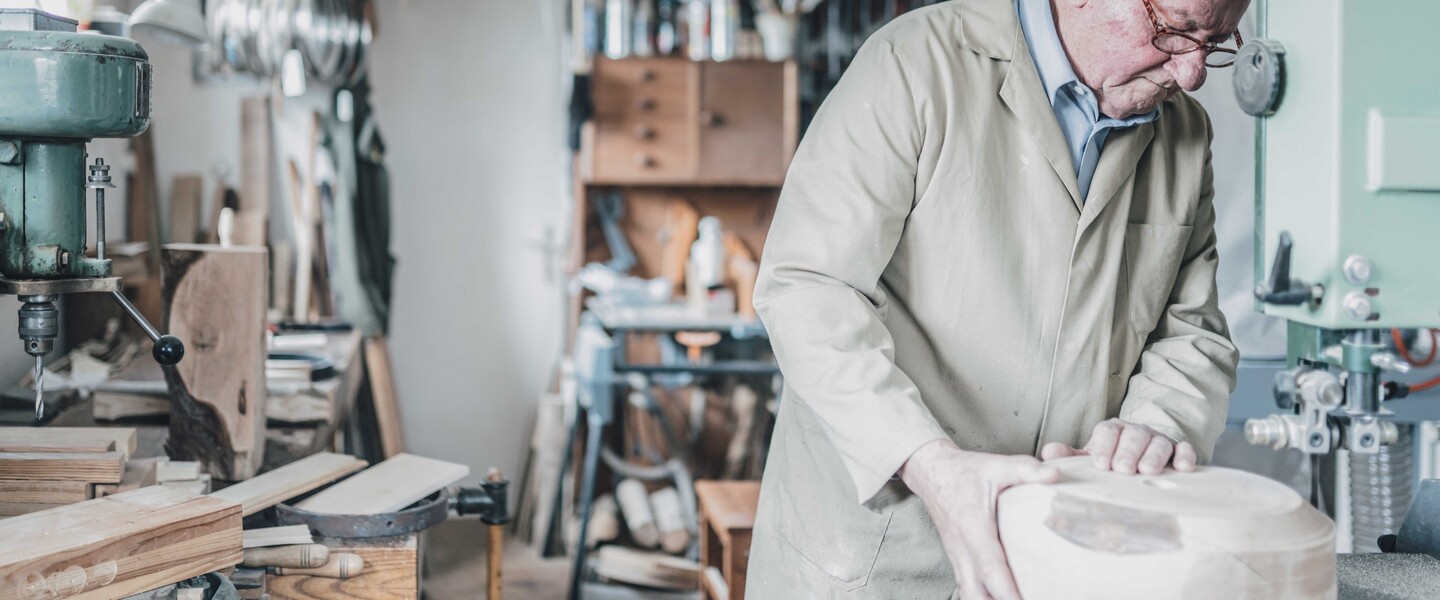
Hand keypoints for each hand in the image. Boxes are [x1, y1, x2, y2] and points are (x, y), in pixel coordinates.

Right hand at [898, 439, 1058, 599]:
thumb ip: (1025, 470)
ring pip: (969, 593)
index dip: (1007, 591)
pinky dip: (981, 596)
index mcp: (973, 528)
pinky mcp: (957, 557)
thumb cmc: (962, 471)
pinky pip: (967, 586)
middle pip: (975, 594)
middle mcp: (962, 548)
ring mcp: (957, 556)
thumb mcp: (996, 466)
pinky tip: (998, 597)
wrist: (931, 471)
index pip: (990, 568)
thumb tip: (1055, 475)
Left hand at [1039, 418, 1196, 475]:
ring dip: (1153, 456)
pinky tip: (1184, 468)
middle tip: (1123, 470)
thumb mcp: (1091, 459)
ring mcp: (1159, 439)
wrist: (1141, 459)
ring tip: (1148, 472)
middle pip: (1134, 435)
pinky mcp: (1179, 450)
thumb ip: (1070, 457)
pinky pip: (1185, 449)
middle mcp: (1136, 432)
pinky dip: (1186, 456)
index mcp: (1112, 430)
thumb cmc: (1111, 461)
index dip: (1104, 447)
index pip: (1107, 432)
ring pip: (1159, 442)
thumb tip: (1048, 454)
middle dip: (1128, 452)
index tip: (1101, 464)